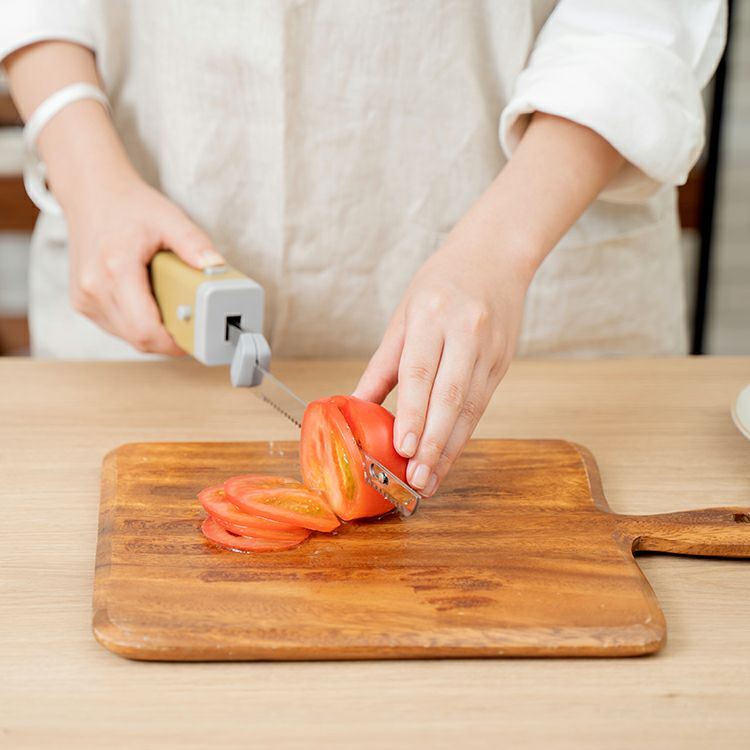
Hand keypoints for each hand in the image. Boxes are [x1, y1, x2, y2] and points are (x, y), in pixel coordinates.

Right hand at [65, 171, 223, 354]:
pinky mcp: (83, 303)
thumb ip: (195, 243)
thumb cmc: (128, 206)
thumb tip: (215, 268)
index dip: (174, 343)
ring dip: (154, 331)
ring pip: (128, 337)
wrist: (91, 193)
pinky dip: (139, 323)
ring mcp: (85, 298)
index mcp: (115, 269)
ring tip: (171, 307)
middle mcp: (95, 288)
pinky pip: (118, 328)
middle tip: (191, 321)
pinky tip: (152, 304)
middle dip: (170, 337)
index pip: (145, 330)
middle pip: (139, 338)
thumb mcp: (169, 218)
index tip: (196, 338)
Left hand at [353, 232, 531, 497]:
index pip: (421, 372)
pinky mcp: (503, 362)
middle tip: (418, 479)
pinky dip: (463, 433)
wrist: (494, 257)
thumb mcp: (404, 314)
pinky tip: (448, 456)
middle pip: (451, 396)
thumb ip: (383, 363)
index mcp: (432, 315)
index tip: (404, 449)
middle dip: (434, 443)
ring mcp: (490, 348)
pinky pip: (481, 405)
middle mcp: (466, 332)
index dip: (414, 414)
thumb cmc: (441, 283)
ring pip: (471, 407)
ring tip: (430, 480)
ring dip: (450, 448)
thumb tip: (356, 404)